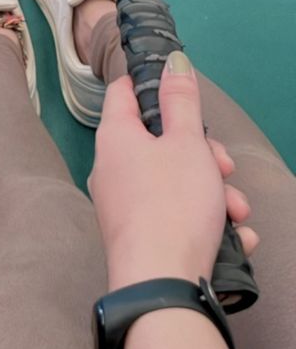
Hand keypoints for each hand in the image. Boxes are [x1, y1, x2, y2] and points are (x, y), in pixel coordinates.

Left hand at [88, 53, 257, 289]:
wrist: (161, 286)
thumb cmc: (172, 205)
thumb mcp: (187, 143)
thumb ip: (181, 100)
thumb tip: (171, 62)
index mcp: (115, 137)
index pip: (124, 92)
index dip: (152, 84)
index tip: (182, 92)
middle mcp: (111, 168)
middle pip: (159, 142)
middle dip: (203, 155)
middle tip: (224, 168)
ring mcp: (122, 205)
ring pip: (174, 183)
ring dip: (212, 193)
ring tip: (237, 213)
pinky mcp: (139, 237)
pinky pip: (174, 216)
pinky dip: (204, 222)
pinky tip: (233, 238)